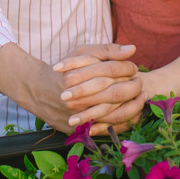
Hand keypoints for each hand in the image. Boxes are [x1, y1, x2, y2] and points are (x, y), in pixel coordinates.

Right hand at [0, 43, 140, 132]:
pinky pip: (106, 128)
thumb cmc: (64, 69)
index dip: (127, 68)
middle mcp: (80, 96)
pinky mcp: (79, 128)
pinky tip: (131, 114)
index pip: (112, 69)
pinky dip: (122, 123)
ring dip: (132, 106)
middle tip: (141, 83)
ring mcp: (78, 114)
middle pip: (115, 92)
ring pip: (113, 113)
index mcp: (81, 74)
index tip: (134, 67)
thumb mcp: (83, 53)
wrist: (37, 90)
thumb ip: (108, 50)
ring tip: (142, 98)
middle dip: (133, 88)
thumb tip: (133, 49)